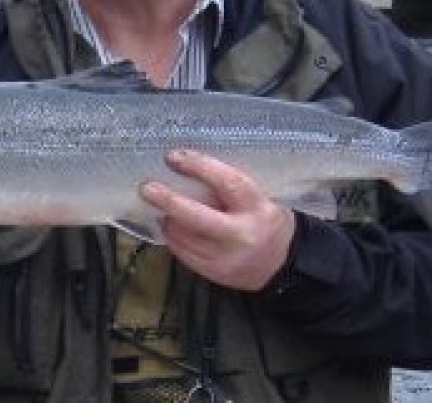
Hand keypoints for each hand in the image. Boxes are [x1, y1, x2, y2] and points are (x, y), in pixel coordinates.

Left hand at [140, 148, 295, 290]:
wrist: (284, 264)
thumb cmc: (266, 219)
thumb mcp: (259, 197)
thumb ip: (228, 188)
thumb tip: (187, 168)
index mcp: (257, 207)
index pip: (227, 183)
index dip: (199, 167)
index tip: (173, 157)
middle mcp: (241, 235)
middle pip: (198, 218)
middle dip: (169, 201)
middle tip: (146, 187)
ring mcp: (226, 259)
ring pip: (185, 237)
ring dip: (169, 219)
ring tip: (161, 205)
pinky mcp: (215, 274)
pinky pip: (184, 253)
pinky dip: (174, 237)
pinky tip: (174, 226)